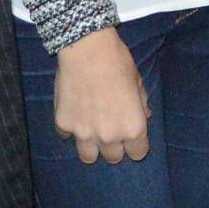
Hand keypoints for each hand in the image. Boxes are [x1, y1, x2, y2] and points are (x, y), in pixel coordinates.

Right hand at [54, 27, 150, 163]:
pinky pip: (66, 136)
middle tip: (111, 130)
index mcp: (133, 128)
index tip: (132, 138)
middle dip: (114, 146)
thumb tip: (145, 115)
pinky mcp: (64, 125)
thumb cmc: (118, 62)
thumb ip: (141, 103)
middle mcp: (109, 136)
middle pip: (113, 158)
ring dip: (92, 146)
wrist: (87, 50)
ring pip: (88, 157)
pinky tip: (74, 112)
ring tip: (91, 130)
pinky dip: (70, 128)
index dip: (136, 145)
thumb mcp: (138, 82)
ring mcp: (84, 133)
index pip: (138, 153)